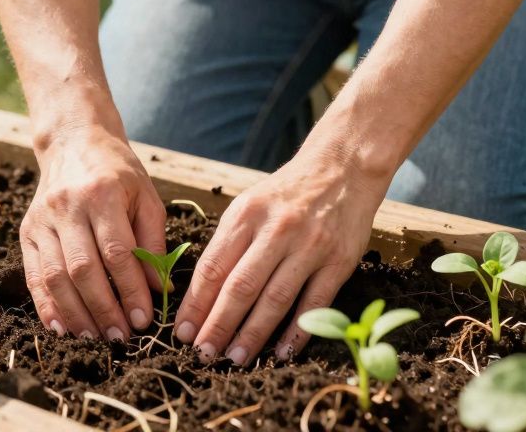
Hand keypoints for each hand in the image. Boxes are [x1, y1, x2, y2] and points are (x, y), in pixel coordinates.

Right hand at [21, 127, 166, 339]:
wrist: (72, 143)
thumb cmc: (116, 172)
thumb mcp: (145, 196)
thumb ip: (153, 241)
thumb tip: (159, 288)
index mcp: (101, 194)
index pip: (116, 252)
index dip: (130, 289)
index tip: (144, 318)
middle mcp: (67, 207)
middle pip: (82, 268)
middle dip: (103, 309)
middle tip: (121, 337)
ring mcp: (41, 220)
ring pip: (55, 276)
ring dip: (75, 314)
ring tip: (95, 338)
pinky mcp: (26, 232)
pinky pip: (33, 276)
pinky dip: (46, 306)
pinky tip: (61, 328)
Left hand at [172, 153, 382, 364]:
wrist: (342, 168)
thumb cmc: (286, 193)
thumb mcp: (248, 206)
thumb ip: (227, 244)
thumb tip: (201, 295)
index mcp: (246, 215)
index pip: (214, 267)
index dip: (196, 303)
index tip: (183, 331)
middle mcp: (277, 230)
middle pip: (241, 286)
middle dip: (218, 325)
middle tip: (203, 353)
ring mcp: (310, 246)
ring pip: (275, 298)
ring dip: (253, 334)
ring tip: (235, 358)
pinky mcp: (339, 261)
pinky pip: (315, 303)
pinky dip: (298, 331)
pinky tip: (282, 352)